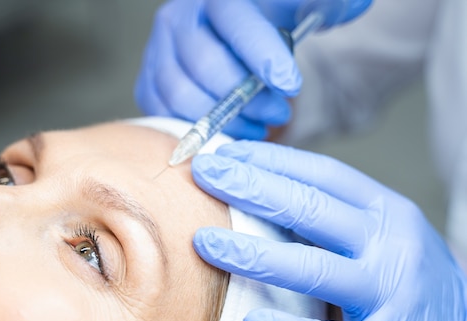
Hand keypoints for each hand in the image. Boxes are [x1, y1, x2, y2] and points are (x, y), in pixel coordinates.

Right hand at [134, 0, 370, 139]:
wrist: (243, 40)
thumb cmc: (277, 23)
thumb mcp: (312, 6)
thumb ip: (329, 4)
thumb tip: (349, 5)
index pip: (236, 20)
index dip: (261, 54)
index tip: (289, 84)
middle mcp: (181, 17)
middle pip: (205, 64)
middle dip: (246, 98)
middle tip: (279, 112)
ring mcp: (159, 51)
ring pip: (181, 95)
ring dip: (224, 120)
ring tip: (257, 125)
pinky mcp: (150, 81)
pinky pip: (163, 113)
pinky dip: (197, 130)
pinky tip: (229, 130)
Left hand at [191, 140, 466, 320]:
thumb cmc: (403, 280)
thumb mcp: (380, 235)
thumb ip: (331, 214)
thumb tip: (260, 186)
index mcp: (387, 210)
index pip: (323, 174)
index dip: (271, 160)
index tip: (225, 152)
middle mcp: (391, 244)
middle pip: (312, 210)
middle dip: (252, 188)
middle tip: (203, 175)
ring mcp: (391, 294)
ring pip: (314, 268)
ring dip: (254, 254)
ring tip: (204, 243)